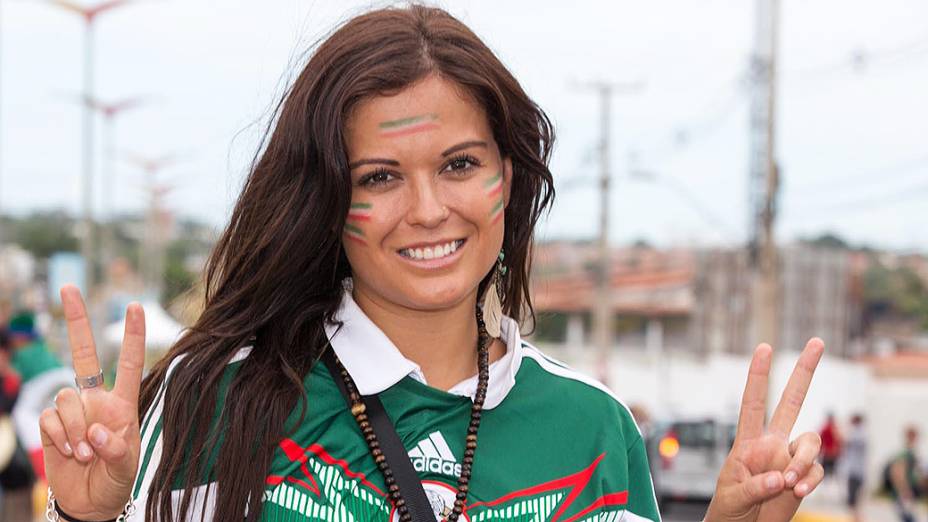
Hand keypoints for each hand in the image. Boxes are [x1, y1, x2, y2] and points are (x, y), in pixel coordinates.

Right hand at [40, 285, 144, 519]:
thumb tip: (98, 433)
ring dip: (75, 428)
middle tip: (68, 287)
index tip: (135, 306)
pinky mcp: (50, 426)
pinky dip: (60, 436)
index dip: (131, 335)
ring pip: (65, 397)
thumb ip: (117, 451)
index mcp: (123, 404)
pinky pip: (49, 418)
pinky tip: (70, 452)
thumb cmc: (115, 482)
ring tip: (86, 453)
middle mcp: (96, 400)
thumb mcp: (126, 469)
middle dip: (77, 321)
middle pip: (82, 354)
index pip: (127, 363)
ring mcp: (72, 411)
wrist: (89, 503)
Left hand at [704, 338, 824, 521]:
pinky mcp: (805, 477)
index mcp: (747, 441)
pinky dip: (810, 481)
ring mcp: (790, 458)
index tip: (764, 346)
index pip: (753, 402)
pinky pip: (817, 471)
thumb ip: (754, 486)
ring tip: (789, 483)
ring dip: (804, 461)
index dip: (758, 375)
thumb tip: (780, 478)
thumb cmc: (730, 509)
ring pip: (810, 442)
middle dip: (805, 371)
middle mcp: (772, 443)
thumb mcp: (732, 496)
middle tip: (817, 341)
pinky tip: (797, 492)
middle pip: (792, 401)